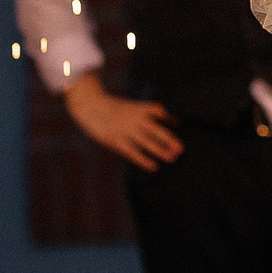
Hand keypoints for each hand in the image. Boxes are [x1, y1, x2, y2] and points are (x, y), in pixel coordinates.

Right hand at [63, 74, 183, 171]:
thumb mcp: (134, 106)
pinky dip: (143, 159)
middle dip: (169, 139)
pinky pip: (132, 151)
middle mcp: (135, 119)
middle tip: (181, 149)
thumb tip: (176, 120)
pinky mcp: (116, 140)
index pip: (158, 111)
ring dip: (160, 151)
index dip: (170, 118)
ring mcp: (126, 130)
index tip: (180, 125)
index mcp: (140, 108)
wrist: (90, 105)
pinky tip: (153, 166)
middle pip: (156, 129)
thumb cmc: (116, 108)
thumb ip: (152, 114)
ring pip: (146, 142)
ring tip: (172, 158)